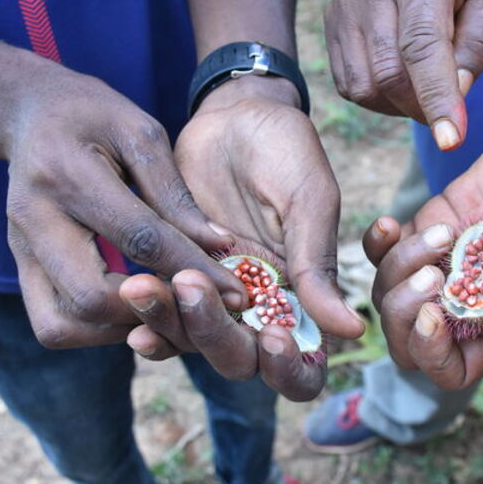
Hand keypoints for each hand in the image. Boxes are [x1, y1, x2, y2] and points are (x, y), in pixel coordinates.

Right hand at [1, 63, 244, 348]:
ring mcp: (20, 249)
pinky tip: (132, 310)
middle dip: (150, 311)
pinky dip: (95, 331)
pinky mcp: (20, 267)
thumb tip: (219, 247)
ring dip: (118, 330)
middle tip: (193, 307)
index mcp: (68, 175)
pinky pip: (51, 324)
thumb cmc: (93, 115)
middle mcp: (34, 219)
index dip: (192, 270)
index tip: (236, 292)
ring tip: (163, 312)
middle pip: (90, 297)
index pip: (139, 239)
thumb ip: (176, 193)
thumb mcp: (141, 133)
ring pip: (61, 325)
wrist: (26, 111)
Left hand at [117, 76, 364, 400]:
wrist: (236, 113)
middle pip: (240, 361)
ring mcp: (216, 296)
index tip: (273, 336)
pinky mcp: (175, 275)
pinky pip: (162, 314)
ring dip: (170, 322)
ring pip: (193, 341)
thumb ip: (318, 265)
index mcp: (302, 299)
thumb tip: (350, 329)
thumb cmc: (285, 152)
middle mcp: (258, 309)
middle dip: (215, 336)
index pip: (303, 367)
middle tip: (192, 286)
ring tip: (144, 285)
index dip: (289, 370)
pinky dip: (147, 313)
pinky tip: (131, 295)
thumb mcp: (309, 201)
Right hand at [325, 0, 482, 149]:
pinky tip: (400, 78)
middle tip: (446, 111)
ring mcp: (346, 7)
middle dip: (422, 107)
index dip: (436, 96)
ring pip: (365, 87)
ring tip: (423, 86)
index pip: (422, 46)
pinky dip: (378, 97)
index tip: (450, 139)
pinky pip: (349, 84)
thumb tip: (457, 92)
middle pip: (390, 74)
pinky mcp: (332, 22)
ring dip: (399, 105)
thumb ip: (482, 40)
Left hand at [366, 113, 482, 392]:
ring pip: (392, 289)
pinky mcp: (436, 223)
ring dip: (398, 268)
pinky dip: (380, 242)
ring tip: (441, 235)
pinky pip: (389, 246)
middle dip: (403, 312)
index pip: (448, 368)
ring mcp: (448, 263)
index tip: (433, 314)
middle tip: (432, 276)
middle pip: (408, 333)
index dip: (429, 353)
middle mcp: (470, 301)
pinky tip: (390, 225)